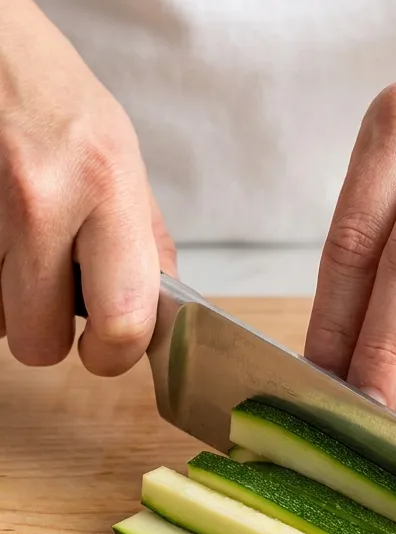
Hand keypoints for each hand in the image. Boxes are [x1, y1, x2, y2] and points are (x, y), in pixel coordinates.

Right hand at [0, 2, 170, 374]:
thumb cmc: (53, 97)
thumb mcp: (120, 154)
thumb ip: (144, 237)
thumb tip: (161, 309)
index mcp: (106, 186)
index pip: (124, 318)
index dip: (115, 355)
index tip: (108, 350)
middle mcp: (42, 200)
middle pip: (39, 341)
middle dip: (47, 335)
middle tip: (55, 301)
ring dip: (8, 301)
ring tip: (21, 248)